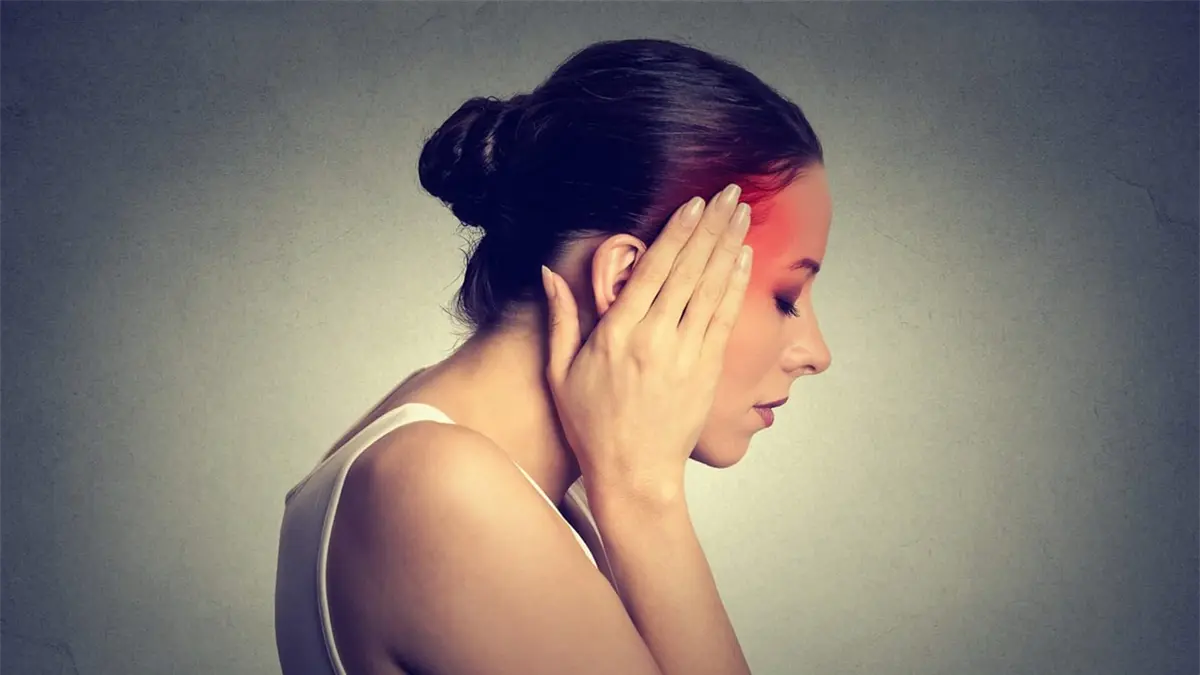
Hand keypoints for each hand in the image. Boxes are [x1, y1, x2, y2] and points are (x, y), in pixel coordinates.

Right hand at [540, 183, 753, 503]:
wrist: (633, 475)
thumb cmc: (592, 426)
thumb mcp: (559, 372)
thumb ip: (560, 318)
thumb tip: (548, 272)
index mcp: (616, 334)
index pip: (652, 270)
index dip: (676, 232)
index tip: (693, 203)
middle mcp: (654, 338)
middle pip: (688, 269)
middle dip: (710, 226)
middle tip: (729, 193)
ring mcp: (684, 354)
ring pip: (711, 288)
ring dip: (728, 246)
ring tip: (742, 213)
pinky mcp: (706, 371)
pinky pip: (723, 318)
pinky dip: (735, 284)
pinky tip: (743, 258)